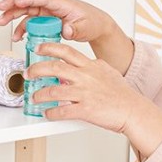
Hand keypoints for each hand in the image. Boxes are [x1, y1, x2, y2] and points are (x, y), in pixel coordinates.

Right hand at [0, 0, 133, 72]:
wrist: (96, 25)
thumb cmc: (91, 22)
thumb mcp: (85, 27)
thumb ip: (74, 29)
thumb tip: (66, 29)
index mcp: (60, 2)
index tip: (16, 2)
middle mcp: (51, 4)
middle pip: (28, 0)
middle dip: (12, 3)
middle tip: (0, 9)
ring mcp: (47, 11)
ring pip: (26, 9)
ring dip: (12, 14)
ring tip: (0, 21)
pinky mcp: (46, 18)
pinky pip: (30, 21)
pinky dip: (21, 27)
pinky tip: (16, 36)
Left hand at [28, 42, 161, 156]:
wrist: (133, 110)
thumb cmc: (122, 94)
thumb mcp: (108, 72)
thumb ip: (94, 67)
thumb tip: (87, 63)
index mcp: (90, 66)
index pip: (66, 52)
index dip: (49, 48)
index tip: (38, 47)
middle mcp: (86, 77)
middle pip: (55, 67)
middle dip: (37, 69)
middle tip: (28, 73)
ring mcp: (85, 93)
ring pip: (54, 91)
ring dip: (40, 94)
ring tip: (34, 97)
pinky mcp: (86, 110)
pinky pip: (63, 112)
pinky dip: (52, 113)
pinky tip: (48, 114)